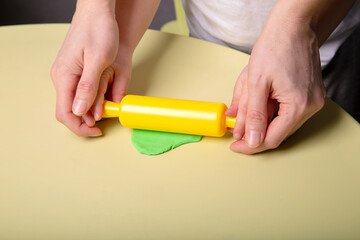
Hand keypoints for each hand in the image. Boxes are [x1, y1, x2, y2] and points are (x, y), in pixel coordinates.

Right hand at [51, 1, 131, 135]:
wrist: (98, 12)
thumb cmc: (99, 30)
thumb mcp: (97, 59)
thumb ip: (88, 86)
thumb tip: (80, 112)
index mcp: (64, 76)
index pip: (65, 113)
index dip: (80, 127)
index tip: (97, 131)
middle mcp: (62, 77)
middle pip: (69, 110)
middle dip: (87, 120)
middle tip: (106, 120)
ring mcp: (68, 74)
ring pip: (76, 102)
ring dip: (91, 109)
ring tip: (108, 107)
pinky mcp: (76, 71)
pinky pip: (80, 92)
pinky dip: (93, 99)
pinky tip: (104, 97)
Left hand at [226, 18, 325, 153]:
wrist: (293, 27)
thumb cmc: (275, 47)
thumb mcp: (255, 83)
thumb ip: (251, 115)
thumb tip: (249, 139)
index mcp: (299, 105)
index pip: (272, 139)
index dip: (250, 145)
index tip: (235, 145)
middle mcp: (310, 107)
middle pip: (277, 132)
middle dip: (253, 129)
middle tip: (236, 124)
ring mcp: (312, 101)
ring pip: (280, 122)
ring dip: (260, 118)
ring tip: (245, 103)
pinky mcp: (309, 95)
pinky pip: (286, 111)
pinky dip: (269, 109)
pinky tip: (258, 98)